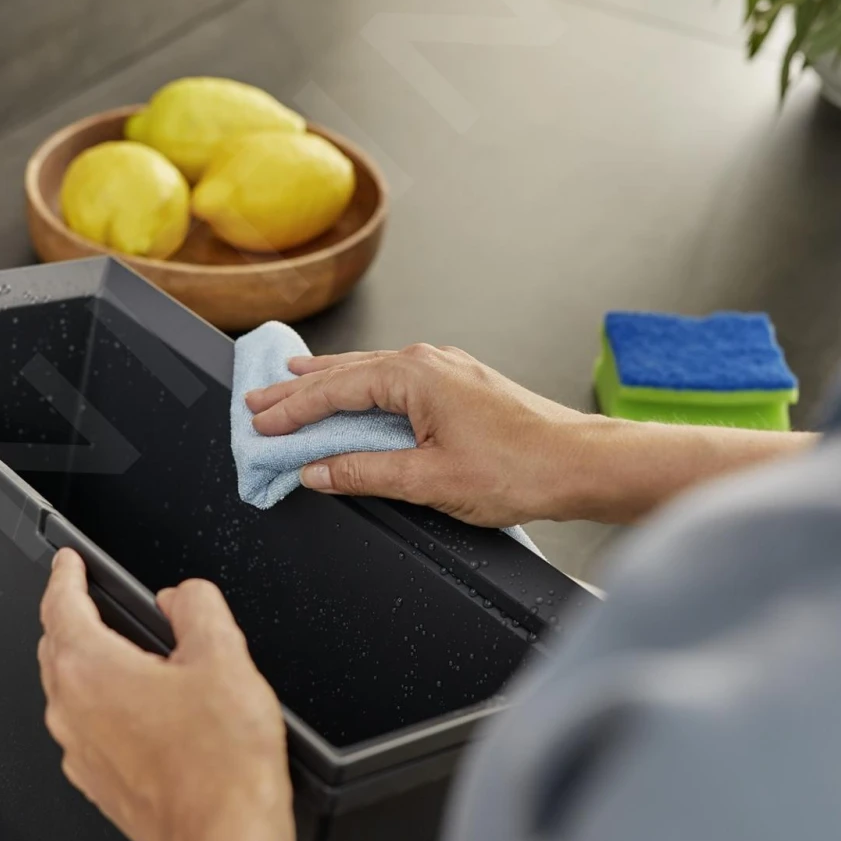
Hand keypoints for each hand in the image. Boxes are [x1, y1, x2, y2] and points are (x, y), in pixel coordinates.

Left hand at [38, 550, 293, 840]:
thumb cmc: (221, 767)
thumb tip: (183, 596)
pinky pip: (84, 728)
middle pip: (55, 646)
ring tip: (123, 650)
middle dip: (70, 615)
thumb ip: (198, 607)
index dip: (65, 574)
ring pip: (66, 690)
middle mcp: (72, 711)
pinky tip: (139, 707)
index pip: (60, 604)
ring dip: (85, 662)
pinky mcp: (97, 782)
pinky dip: (100, 705)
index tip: (68, 561)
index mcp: (91, 670)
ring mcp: (80, 751)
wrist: (224, 839)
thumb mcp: (224, 657)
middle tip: (89, 596)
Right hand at [244, 344, 816, 525]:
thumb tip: (316, 470)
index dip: (291, 409)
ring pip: (369, 372)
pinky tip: (355, 394)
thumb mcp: (429, 479)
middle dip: (298, 388)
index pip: (333, 390)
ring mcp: (446, 369)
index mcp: (413, 375)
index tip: (258, 423)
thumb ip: (364, 472)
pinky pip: (393, 378)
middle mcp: (427, 361)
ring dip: (327, 383)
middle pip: (345, 372)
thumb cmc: (520, 468)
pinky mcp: (460, 385)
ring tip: (291, 383)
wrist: (583, 463)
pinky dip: (361, 387)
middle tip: (256, 398)